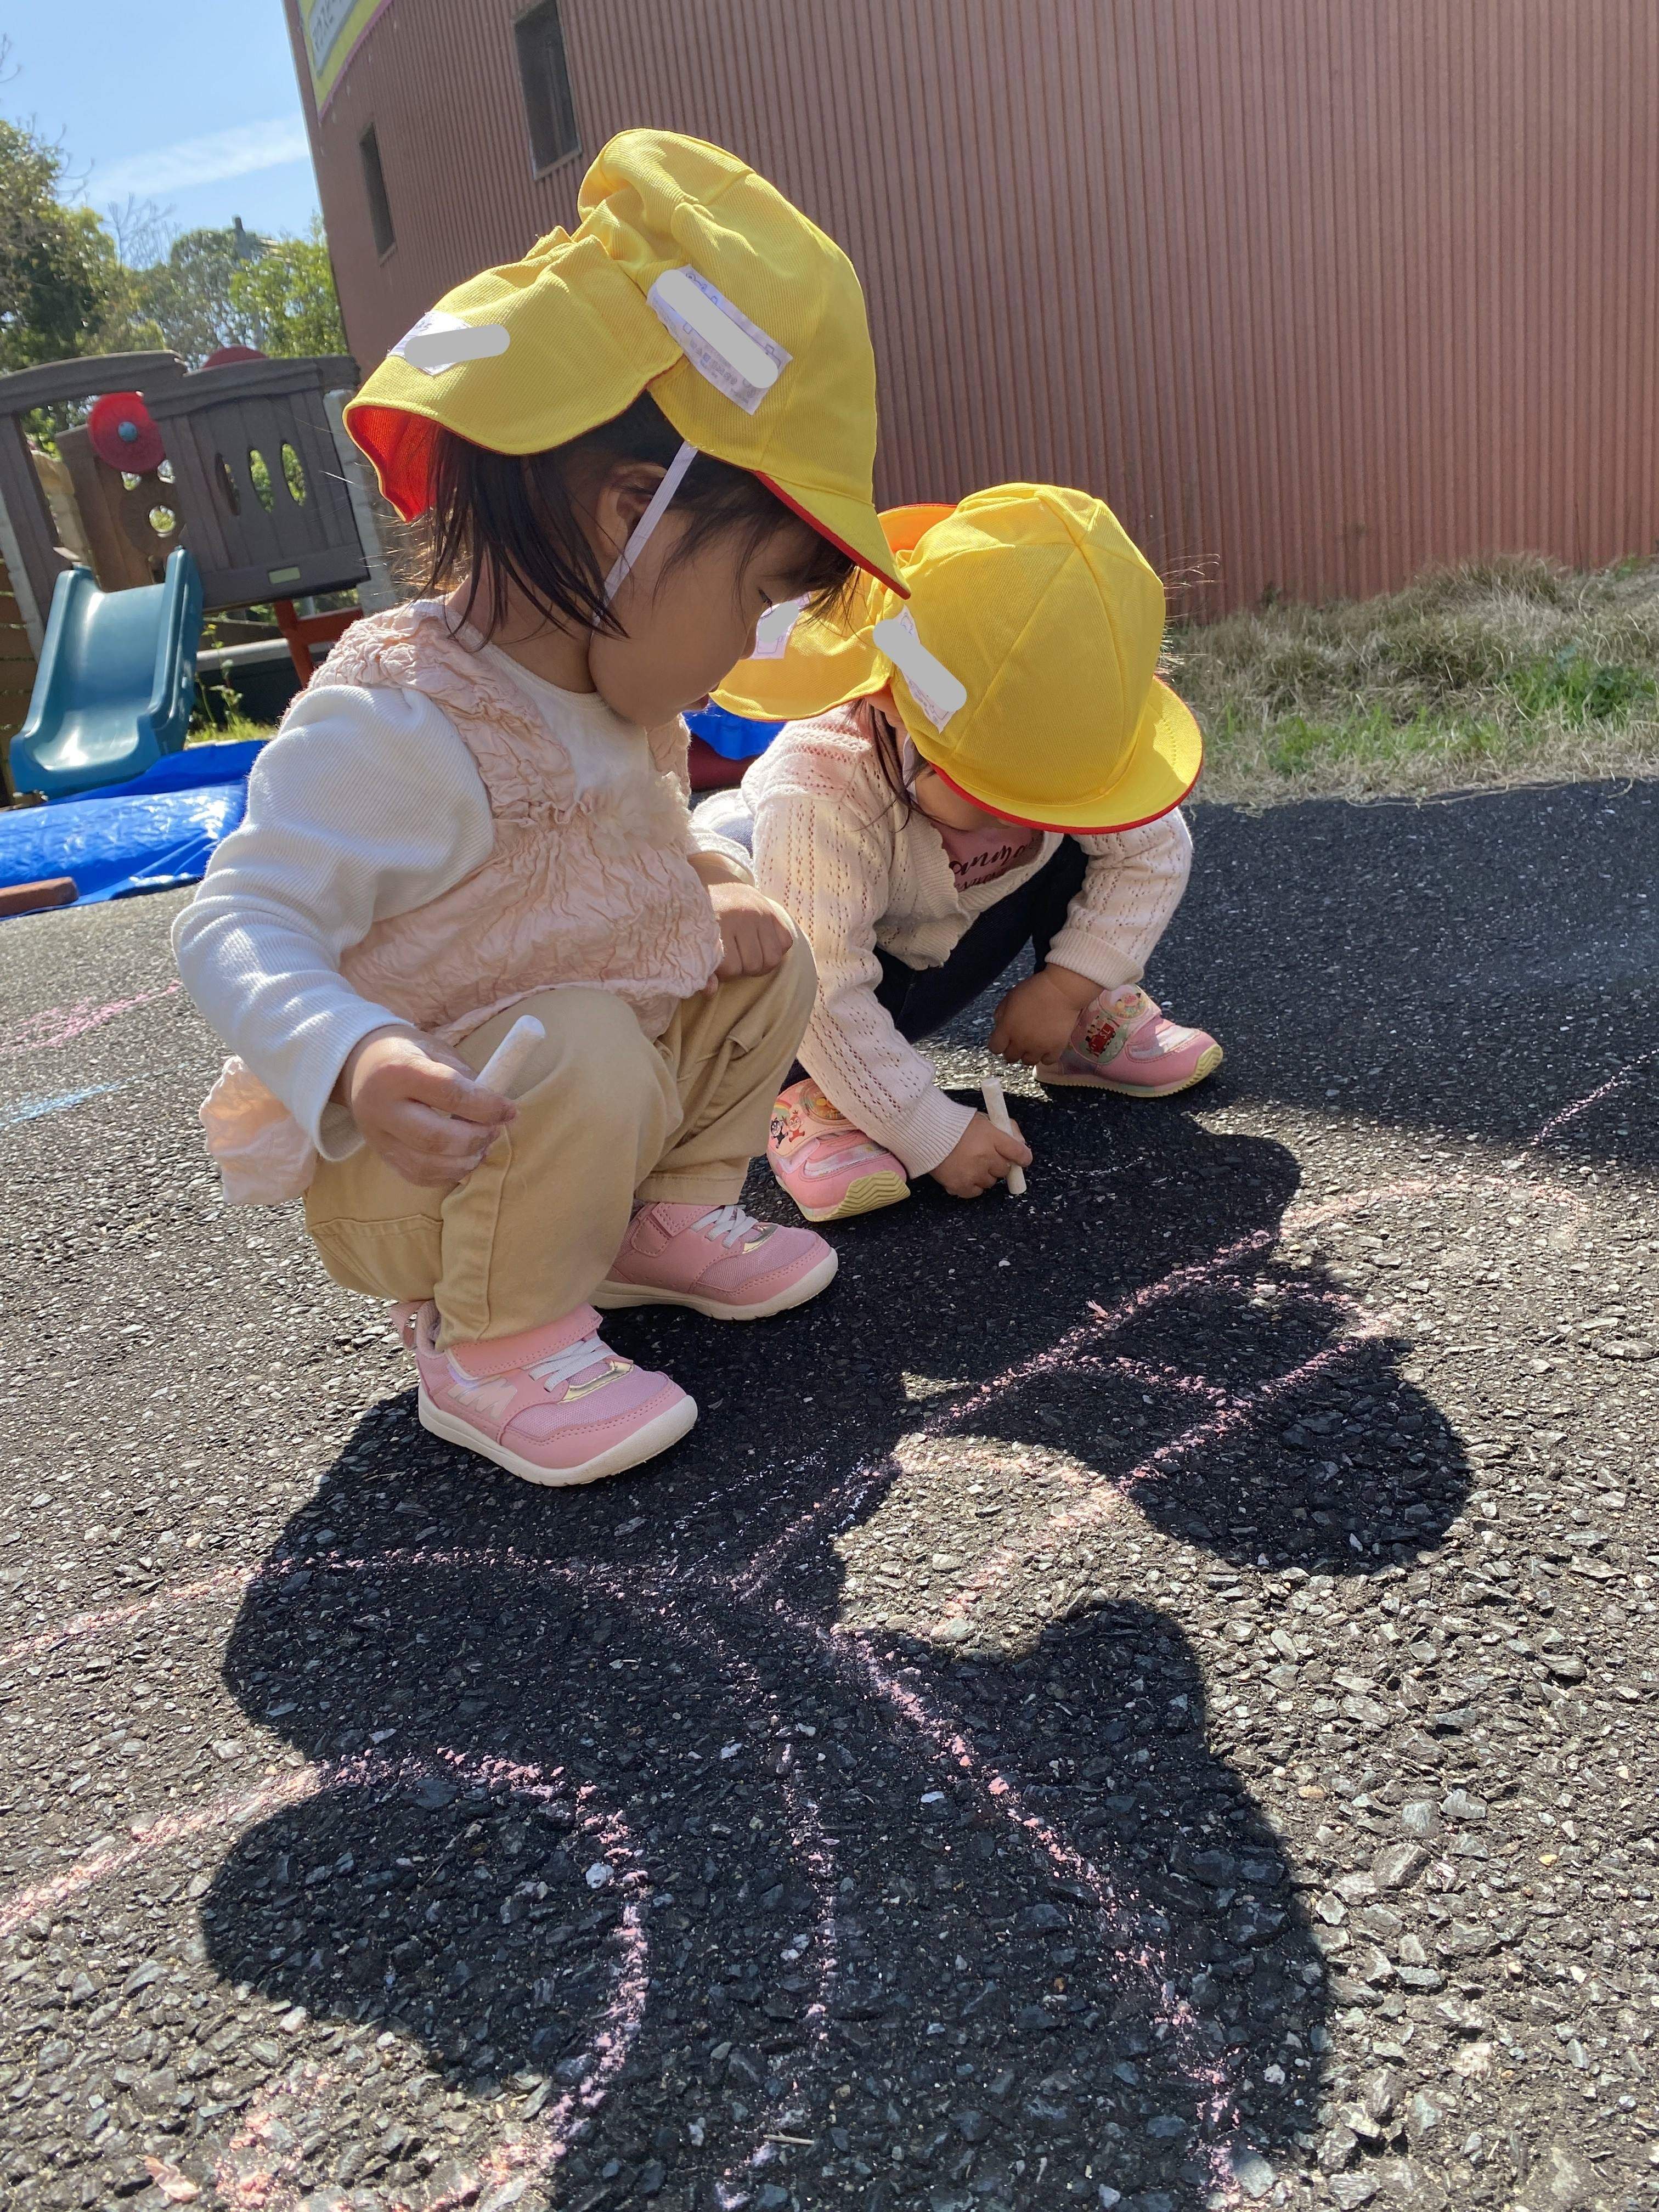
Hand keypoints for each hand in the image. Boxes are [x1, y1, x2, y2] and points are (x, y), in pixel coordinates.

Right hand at [339, 1026, 516, 1187]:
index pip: (449, 1093)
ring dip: (465, 1161)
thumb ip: (464, 1077)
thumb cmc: (407, 1053)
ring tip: (482, 1146)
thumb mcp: (435, 1049)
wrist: (359, 1066)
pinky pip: (418, 1176)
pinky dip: (448, 1174)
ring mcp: (377, 1137)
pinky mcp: (381, 1155)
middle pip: (435, 1138)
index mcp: (397, 1071)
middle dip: (476, 1139)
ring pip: (427, 1165)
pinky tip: (463, 1159)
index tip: (511, 1111)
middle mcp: (381, 1107)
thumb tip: (498, 1108)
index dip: (487, 1106)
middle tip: (495, 1130)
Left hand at [706, 882, 792, 988]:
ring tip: (748, 958)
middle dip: (743, 970)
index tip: (718, 966)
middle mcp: (744, 917)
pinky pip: (786, 942)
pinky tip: (761, 946)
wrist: (712, 879)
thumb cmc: (702, 915)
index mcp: (720, 924)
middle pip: (754, 965)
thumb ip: (703, 967)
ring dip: (761, 964)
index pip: (732, 968)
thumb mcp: (697, 939)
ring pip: (773, 958)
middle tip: (734, 961)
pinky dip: (777, 949)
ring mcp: (761, 913)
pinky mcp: (773, 911)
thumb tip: (710, 993)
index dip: (725, 973)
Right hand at [930, 1110, 1031, 1198]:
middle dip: (997, 1164)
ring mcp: (974, 1173)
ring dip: (984, 1175)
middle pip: (1004, 1169)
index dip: (1023, 1157)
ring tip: (969, 1163)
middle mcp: (986, 1157)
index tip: (1022, 1159)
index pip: (1019, 1153)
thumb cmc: (953, 1124)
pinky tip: (963, 1173)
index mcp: (993, 1137)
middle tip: (985, 1156)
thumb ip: (1005, 1129)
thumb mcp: (983, 1119)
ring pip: (990, 1182)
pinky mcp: (961, 1185)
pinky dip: (972, 1185)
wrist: (926, 1132)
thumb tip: (1021, 1144)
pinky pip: (976, 1192)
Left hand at [989, 964, 1099, 1065]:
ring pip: (1028, 1062)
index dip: (998, 1044)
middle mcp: (1020, 1042)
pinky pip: (1047, 1061)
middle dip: (1012, 1049)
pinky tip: (1047, 1047)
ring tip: (1033, 1044)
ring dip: (1028, 1054)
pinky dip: (1045, 1056)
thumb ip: (1000, 1014)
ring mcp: (1038, 1047)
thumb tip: (999, 1026)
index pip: (994, 1048)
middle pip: (1010, 1057)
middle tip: (1019, 1040)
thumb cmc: (1034, 990)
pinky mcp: (1055, 1049)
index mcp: (1007, 1029)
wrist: (1061, 990)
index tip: (1004, 1039)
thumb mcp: (1009, 997)